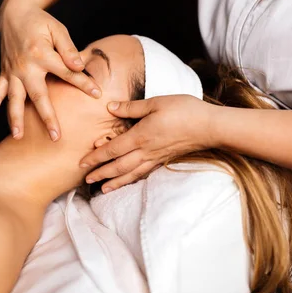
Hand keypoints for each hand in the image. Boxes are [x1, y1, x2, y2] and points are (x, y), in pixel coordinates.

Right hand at [0, 0, 101, 139]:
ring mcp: (12, 71)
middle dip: (47, 117)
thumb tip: (80, 65)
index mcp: (41, 54)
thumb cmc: (41, 22)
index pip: (66, 72)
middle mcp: (25, 66)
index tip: (97, 94)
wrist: (15, 13)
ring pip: (14, 99)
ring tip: (18, 137)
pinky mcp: (4, 73)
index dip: (83, 83)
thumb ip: (68, 49)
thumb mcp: (58, 29)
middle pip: (38, 95)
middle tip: (56, 136)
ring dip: (15, 118)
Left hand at [80, 95, 215, 192]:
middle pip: (118, 166)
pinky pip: (144, 173)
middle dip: (101, 173)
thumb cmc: (184, 110)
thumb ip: (131, 107)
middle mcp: (146, 150)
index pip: (112, 150)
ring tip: (102, 189)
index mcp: (140, 136)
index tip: (82, 164)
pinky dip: (132, 179)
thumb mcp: (156, 102)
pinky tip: (128, 181)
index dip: (96, 157)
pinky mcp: (164, 159)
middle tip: (86, 180)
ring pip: (130, 173)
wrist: (209, 126)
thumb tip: (110, 108)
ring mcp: (156, 157)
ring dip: (115, 182)